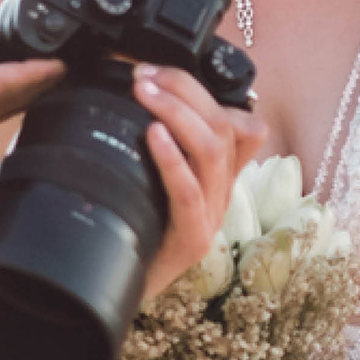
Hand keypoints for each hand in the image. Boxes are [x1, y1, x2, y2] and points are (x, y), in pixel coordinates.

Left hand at [135, 67, 266, 297]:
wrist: (121, 289)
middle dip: (184, 90)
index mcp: (218, 174)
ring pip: (213, 150)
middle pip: (225, 125)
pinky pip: (189, 192)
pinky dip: (172, 158)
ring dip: (177, 112)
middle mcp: (222, 191)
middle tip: (142, 74)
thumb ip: (155, 144)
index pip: (238, 121)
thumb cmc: (134, 228)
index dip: (201, 89)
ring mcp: (211, 216)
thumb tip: (134, 94)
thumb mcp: (149, 177)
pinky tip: (153, 136)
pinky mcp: (192, 239)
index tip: (156, 70)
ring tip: (144, 93)